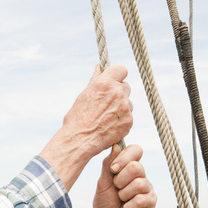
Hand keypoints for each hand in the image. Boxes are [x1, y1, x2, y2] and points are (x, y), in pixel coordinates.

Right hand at [39, 65, 132, 190]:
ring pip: (128, 102)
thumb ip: (95, 80)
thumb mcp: (84, 95)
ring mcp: (125, 107)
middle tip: (107, 103)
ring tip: (106, 117)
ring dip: (121, 107)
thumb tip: (99, 67)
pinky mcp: (129, 121)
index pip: (121, 69)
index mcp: (104, 83)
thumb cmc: (77, 118)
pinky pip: (129, 116)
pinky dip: (122, 120)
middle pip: (126, 86)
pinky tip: (110, 125)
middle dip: (119, 92)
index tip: (115, 80)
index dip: (118, 75)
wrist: (80, 140)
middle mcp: (117, 92)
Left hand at [92, 144, 155, 207]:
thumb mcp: (102, 182)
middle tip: (116, 188)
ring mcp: (147, 188)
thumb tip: (115, 145)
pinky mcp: (151, 202)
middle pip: (136, 167)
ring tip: (121, 200)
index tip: (113, 169)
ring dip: (124, 195)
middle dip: (120, 180)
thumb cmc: (105, 202)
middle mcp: (141, 174)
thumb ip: (108, 164)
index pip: (135, 150)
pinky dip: (129, 206)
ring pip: (139, 184)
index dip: (124, 158)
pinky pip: (141, 200)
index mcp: (129, 166)